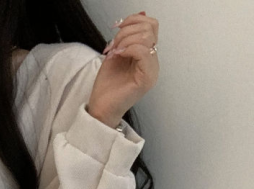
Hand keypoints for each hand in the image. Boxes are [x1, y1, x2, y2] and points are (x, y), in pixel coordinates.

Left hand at [87, 11, 159, 126]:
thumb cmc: (107, 86)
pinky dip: (128, 49)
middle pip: (150, 28)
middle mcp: (153, 63)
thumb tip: (139, 15)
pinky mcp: (147, 79)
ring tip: (113, 52)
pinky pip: (143, 52)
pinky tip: (117, 56)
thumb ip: (126, 37)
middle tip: (112, 45)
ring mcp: (152, 71)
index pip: (151, 26)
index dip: (133, 21)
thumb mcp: (116, 53)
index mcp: (147, 56)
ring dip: (125, 40)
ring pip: (147, 37)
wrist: (100, 108)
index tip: (116, 29)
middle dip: (126, 31)